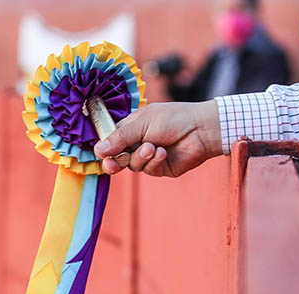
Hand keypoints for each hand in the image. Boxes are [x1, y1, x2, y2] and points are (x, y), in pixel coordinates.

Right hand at [93, 100, 221, 176]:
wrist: (201, 129)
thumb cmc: (173, 119)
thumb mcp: (142, 124)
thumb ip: (119, 138)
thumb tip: (97, 150)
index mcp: (131, 129)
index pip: (110, 141)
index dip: (105, 149)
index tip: (102, 154)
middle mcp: (137, 143)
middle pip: (116, 158)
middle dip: (114, 161)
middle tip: (113, 163)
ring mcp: (148, 157)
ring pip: (132, 166)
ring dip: (141, 156)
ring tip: (153, 147)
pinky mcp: (159, 168)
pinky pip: (148, 170)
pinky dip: (154, 161)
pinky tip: (163, 152)